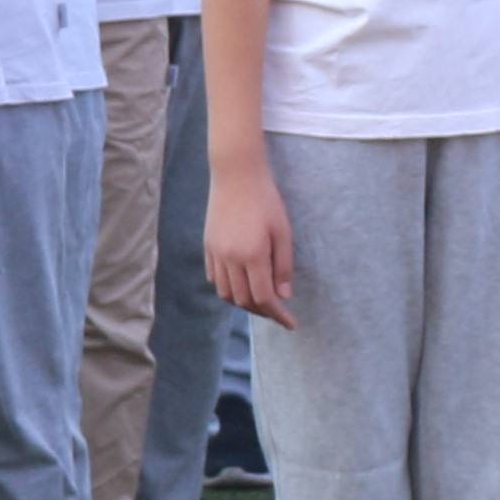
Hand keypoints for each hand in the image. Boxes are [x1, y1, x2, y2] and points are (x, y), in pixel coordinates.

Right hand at [205, 163, 295, 325]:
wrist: (236, 175)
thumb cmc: (266, 201)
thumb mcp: (284, 233)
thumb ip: (283, 266)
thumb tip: (283, 295)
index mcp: (252, 255)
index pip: (264, 298)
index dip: (278, 315)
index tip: (291, 324)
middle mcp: (230, 258)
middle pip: (243, 300)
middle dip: (263, 311)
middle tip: (279, 311)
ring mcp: (216, 253)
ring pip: (226, 293)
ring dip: (243, 302)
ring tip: (260, 299)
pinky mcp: (208, 246)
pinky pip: (215, 278)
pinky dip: (228, 288)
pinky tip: (241, 283)